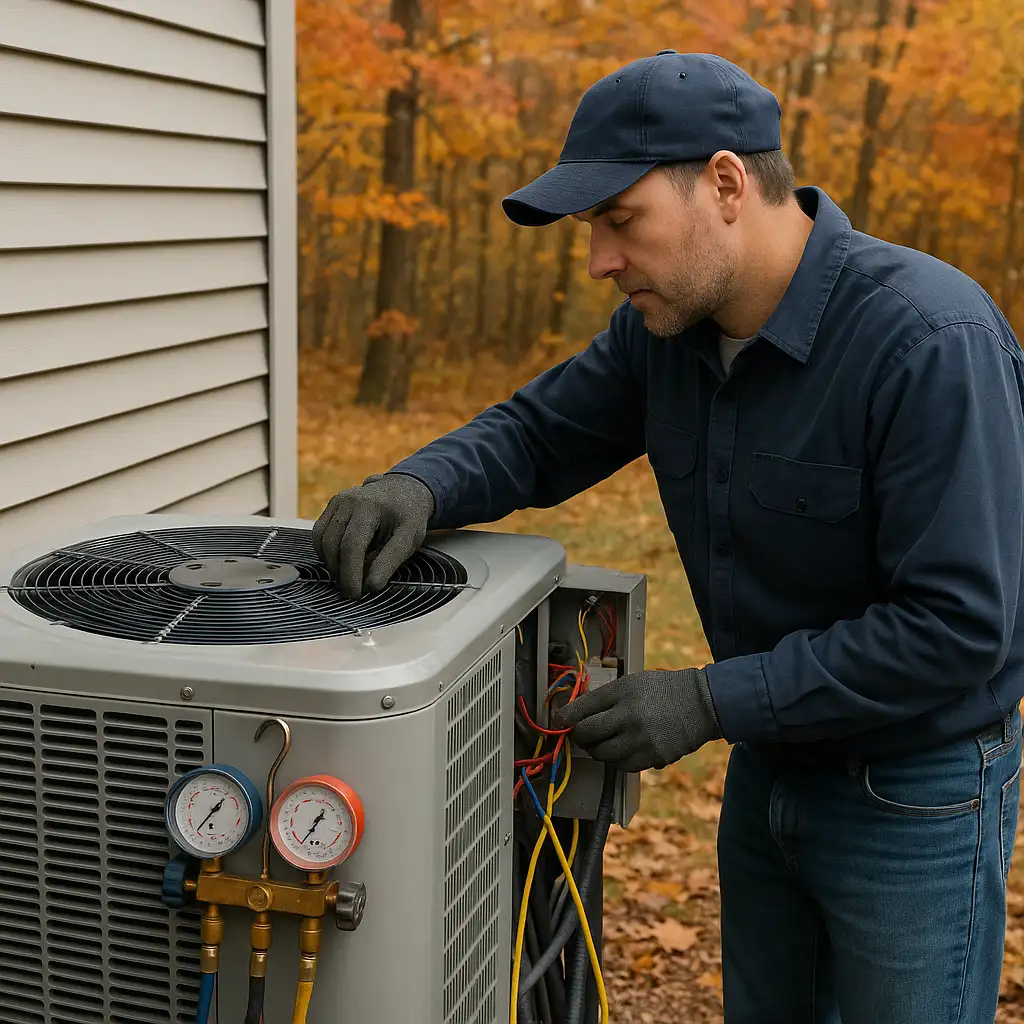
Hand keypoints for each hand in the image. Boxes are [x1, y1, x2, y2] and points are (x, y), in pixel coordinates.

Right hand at [311, 473, 434, 599]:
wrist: (403, 490)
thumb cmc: (408, 516)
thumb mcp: (409, 539)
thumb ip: (390, 562)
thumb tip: (371, 586)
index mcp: (370, 507)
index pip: (352, 546)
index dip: (350, 574)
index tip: (355, 594)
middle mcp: (348, 501)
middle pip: (333, 545)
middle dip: (340, 573)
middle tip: (352, 591)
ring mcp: (337, 501)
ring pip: (322, 541)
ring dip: (332, 564)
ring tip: (348, 577)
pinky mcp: (331, 506)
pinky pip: (319, 534)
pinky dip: (327, 552)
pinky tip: (342, 561)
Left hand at [552, 667, 721, 772]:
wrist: (702, 703)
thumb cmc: (664, 689)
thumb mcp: (632, 683)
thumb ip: (606, 698)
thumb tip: (576, 716)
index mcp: (621, 692)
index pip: (581, 709)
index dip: (564, 719)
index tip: (558, 723)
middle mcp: (628, 716)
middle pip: (587, 734)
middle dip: (580, 736)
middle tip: (582, 734)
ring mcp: (640, 739)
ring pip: (602, 754)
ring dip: (599, 750)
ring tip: (605, 741)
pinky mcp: (652, 757)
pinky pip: (622, 766)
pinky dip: (618, 760)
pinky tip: (625, 749)